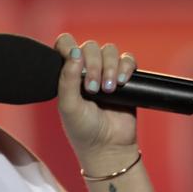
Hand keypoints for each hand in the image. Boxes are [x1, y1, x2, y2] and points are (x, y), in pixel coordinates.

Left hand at [54, 34, 138, 162]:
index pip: (64, 45)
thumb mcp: (68, 106)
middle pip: (90, 46)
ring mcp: (105, 72)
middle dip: (92, 65)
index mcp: (66, 74)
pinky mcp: (125, 77)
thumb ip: (67, 79)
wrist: (108, 146)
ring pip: (109, 50)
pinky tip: (122, 83)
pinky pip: (128, 59)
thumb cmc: (82, 129)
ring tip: (107, 90)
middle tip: (92, 88)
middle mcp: (85, 69)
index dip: (68, 47)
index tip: (73, 61)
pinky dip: (126, 67)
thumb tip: (74, 52)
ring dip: (109, 67)